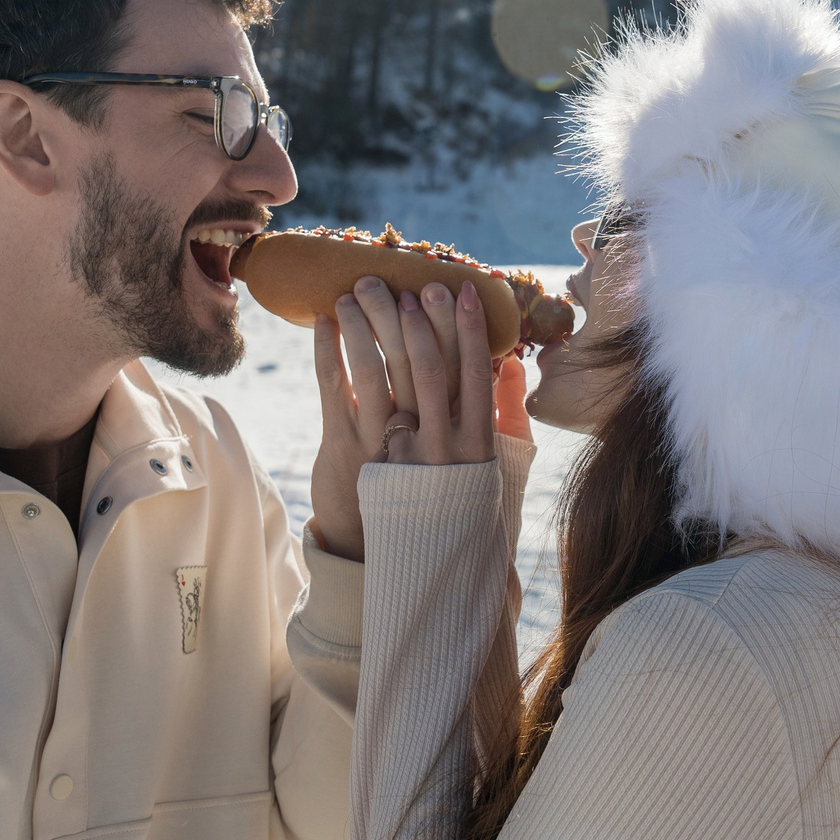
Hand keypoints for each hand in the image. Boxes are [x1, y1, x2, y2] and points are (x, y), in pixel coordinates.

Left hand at [309, 277, 501, 561]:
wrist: (411, 561)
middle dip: (415, 316)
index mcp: (473, 440)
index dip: (467, 326)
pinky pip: (336, 391)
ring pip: (378, 370)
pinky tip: (327, 321)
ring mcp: (389, 446)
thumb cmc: (458, 503)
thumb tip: (512, 363)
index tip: (460, 288)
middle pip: (424, 363)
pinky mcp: (349, 452)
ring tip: (361, 288)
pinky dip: (330, 351)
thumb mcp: (494, 464)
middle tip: (405, 279)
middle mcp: (434, 441)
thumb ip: (507, 413)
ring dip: (369, 323)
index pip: (472, 371)